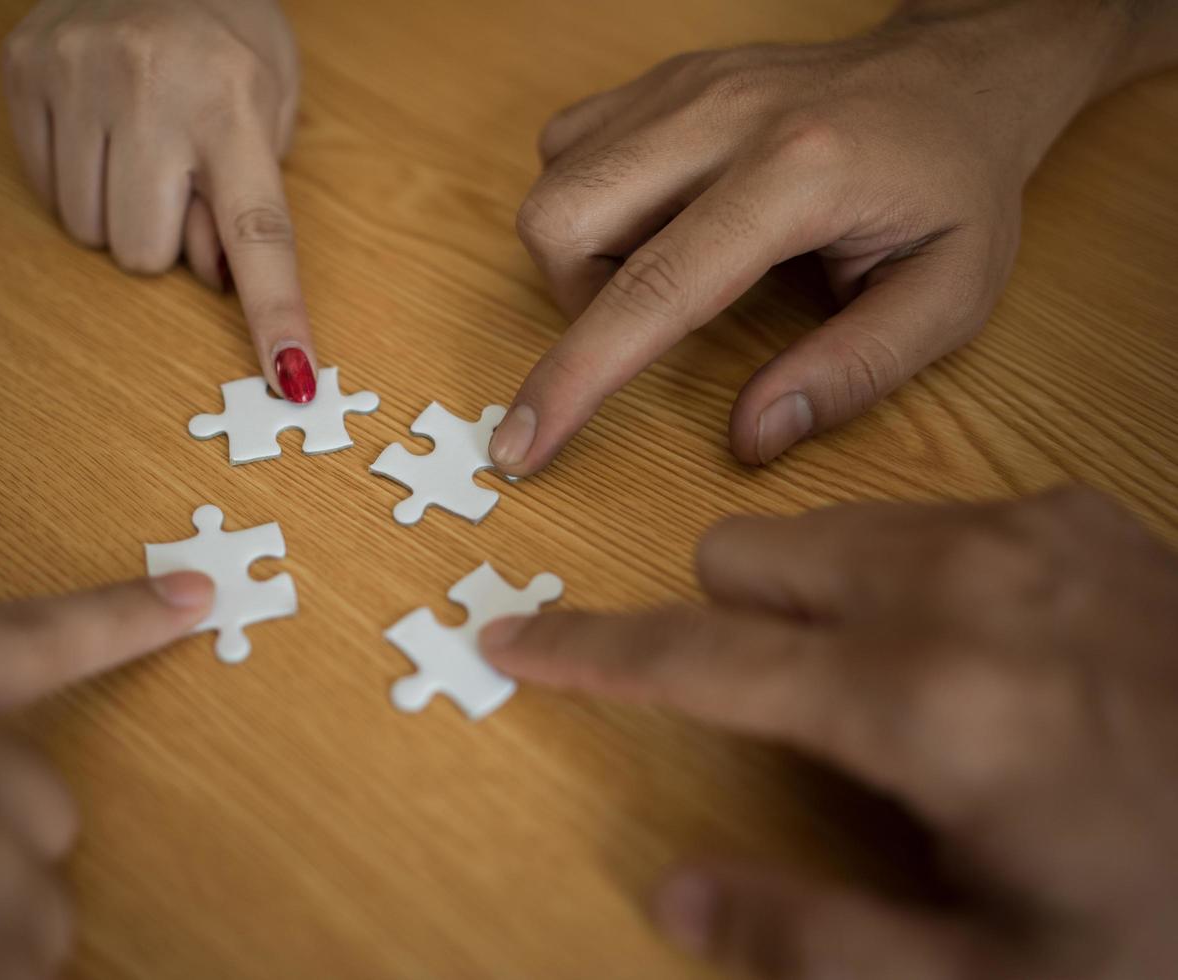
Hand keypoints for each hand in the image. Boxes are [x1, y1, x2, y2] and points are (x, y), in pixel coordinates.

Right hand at [2, 0, 317, 401]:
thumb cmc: (223, 36)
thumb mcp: (272, 104)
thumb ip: (249, 197)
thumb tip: (212, 280)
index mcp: (231, 100)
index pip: (259, 234)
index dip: (276, 313)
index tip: (292, 376)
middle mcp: (149, 86)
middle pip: (145, 254)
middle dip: (164, 240)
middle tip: (175, 179)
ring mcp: (75, 74)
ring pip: (86, 230)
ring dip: (115, 212)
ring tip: (136, 146)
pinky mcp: (22, 70)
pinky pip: (41, 188)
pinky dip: (72, 178)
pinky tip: (98, 128)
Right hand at [483, 486, 1177, 978]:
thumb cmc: (1162, 909)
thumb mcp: (988, 978)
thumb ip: (813, 938)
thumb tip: (675, 894)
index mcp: (924, 704)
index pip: (697, 659)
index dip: (588, 654)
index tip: (509, 634)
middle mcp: (963, 585)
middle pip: (747, 554)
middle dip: (734, 626)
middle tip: (805, 717)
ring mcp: (1029, 531)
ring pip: (831, 527)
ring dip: (821, 599)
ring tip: (905, 687)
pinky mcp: (1079, 511)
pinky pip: (926, 519)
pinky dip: (911, 574)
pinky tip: (990, 650)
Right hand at [491, 0, 1147, 472]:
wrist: (957, 74)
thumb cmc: (955, 187)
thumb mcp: (950, 298)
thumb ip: (854, 372)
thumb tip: (751, 436)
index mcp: (799, 174)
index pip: (654, 290)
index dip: (577, 380)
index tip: (521, 447)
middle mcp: (723, 116)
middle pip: (561, 217)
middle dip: (573, 301)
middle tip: (649, 326)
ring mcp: (686, 88)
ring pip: (553, 179)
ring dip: (580, 255)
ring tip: (661, 273)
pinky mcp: (665, 80)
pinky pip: (570, 144)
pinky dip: (588, 202)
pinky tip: (654, 223)